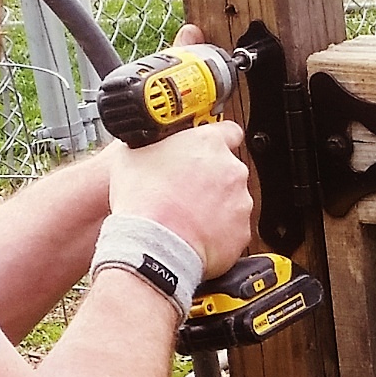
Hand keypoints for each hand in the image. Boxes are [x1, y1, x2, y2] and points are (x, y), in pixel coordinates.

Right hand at [106, 119, 253, 277]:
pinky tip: (196, 231)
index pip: (228, 130)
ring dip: (216, 205)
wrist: (153, 245)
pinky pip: (233, 228)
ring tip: (187, 214)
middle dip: (211, 178)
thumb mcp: (133, 153)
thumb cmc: (142, 201)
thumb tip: (153, 142)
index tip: (211, 146)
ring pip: (232, 199)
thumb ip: (156, 142)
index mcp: (208, 143)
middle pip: (228, 169)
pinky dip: (219, 230)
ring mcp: (240, 202)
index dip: (218, 139)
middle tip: (186, 189)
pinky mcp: (242, 231)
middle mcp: (231, 170)